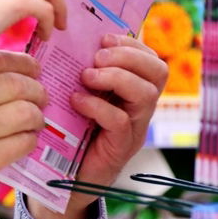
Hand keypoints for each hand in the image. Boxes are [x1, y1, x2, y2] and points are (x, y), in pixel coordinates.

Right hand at [0, 50, 47, 218]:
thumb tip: (7, 65)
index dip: (21, 63)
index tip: (32, 69)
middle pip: (13, 85)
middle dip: (35, 88)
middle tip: (40, 95)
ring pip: (22, 113)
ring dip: (36, 115)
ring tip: (35, 118)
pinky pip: (20, 143)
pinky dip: (31, 139)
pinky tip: (26, 139)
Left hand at [27, 34, 167, 218]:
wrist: (60, 180)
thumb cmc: (64, 132)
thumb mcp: (72, 96)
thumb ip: (76, 72)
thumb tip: (59, 39)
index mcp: (129, 92)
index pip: (151, 60)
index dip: (132, 44)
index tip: (103, 38)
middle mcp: (138, 109)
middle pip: (157, 72)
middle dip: (128, 56)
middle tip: (97, 58)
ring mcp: (132, 129)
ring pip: (145, 93)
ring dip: (116, 77)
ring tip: (87, 77)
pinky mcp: (119, 148)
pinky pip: (120, 121)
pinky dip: (98, 106)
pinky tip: (77, 101)